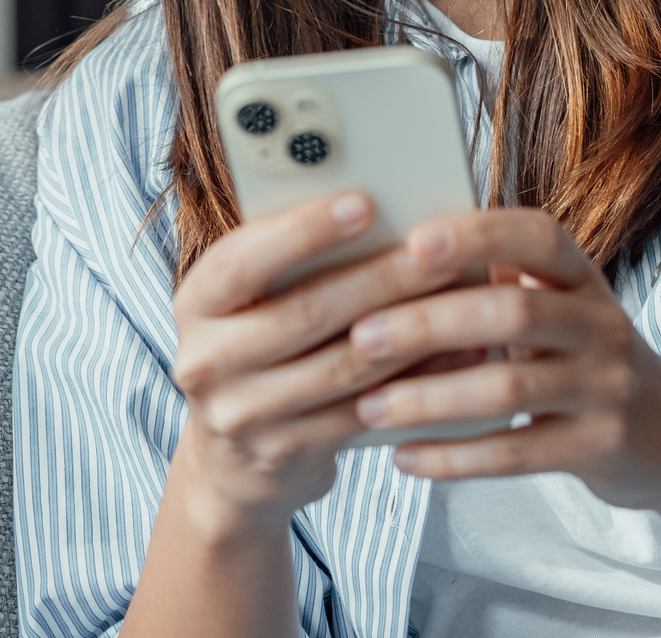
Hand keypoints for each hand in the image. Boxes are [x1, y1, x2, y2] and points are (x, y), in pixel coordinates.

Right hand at [166, 190, 478, 537]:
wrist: (233, 460)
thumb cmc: (259, 345)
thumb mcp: (251, 300)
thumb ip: (292, 260)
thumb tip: (382, 208)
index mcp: (196, 303)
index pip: (241, 260)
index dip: (302, 231)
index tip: (365, 201)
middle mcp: (206, 360)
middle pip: (305, 313)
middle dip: (381, 278)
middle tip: (440, 249)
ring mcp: (242, 414)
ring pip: (343, 365)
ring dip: (412, 329)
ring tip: (464, 296)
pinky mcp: (286, 452)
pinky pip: (365, 410)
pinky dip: (418, 380)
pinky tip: (460, 355)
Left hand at [346, 208, 660, 514]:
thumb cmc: (581, 358)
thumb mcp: (557, 308)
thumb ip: (494, 282)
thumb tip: (392, 259)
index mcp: (583, 277)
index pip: (538, 237)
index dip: (479, 235)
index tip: (414, 241)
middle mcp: (603, 324)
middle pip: (513, 313)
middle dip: (430, 323)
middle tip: (361, 336)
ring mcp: (607, 388)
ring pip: (509, 389)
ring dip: (429, 398)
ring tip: (368, 407)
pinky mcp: (600, 447)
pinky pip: (517, 453)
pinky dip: (455, 457)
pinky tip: (405, 458)